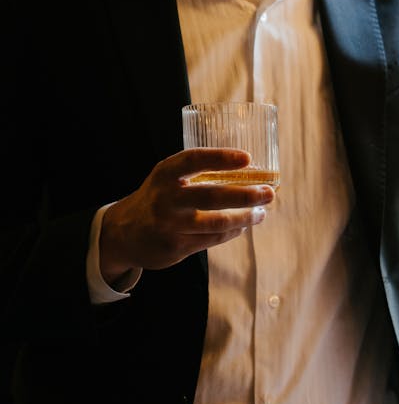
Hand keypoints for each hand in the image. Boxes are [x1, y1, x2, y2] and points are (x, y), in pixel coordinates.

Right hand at [99, 148, 274, 283]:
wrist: (123, 233)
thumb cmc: (159, 199)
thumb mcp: (169, 180)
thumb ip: (199, 176)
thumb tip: (251, 174)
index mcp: (165, 174)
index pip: (194, 160)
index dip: (221, 157)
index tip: (247, 158)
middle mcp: (166, 198)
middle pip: (212, 196)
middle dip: (246, 195)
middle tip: (269, 193)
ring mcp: (170, 224)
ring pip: (217, 222)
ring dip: (245, 218)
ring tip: (261, 213)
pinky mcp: (175, 246)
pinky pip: (213, 238)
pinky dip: (233, 231)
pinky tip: (243, 226)